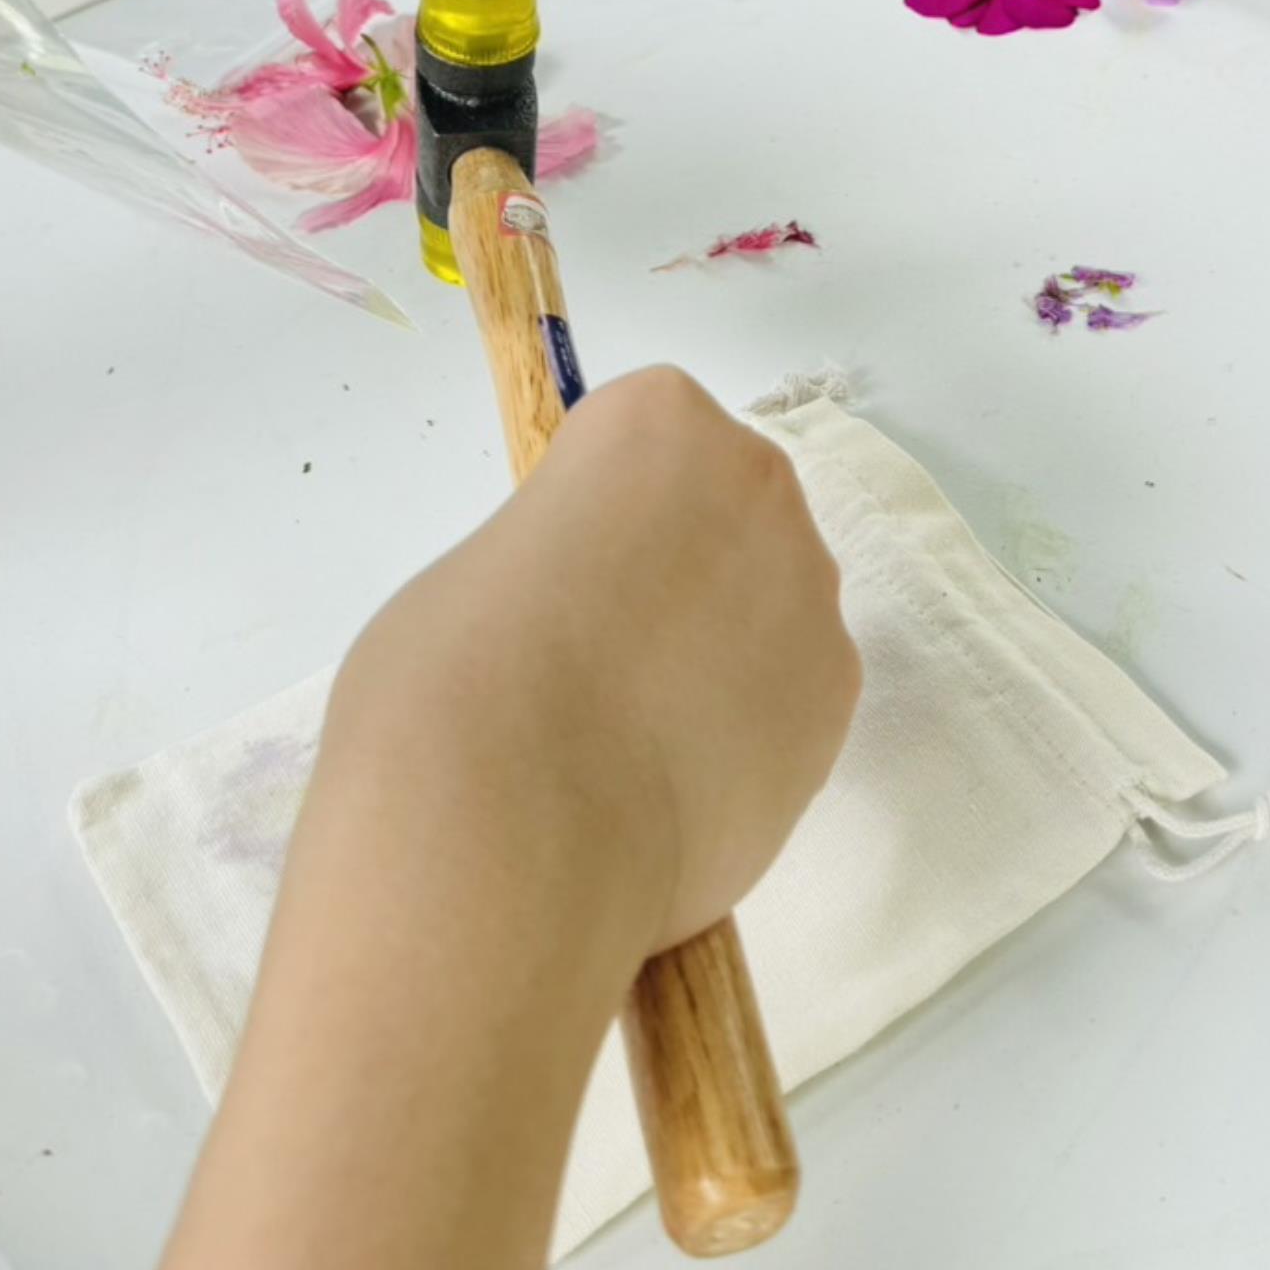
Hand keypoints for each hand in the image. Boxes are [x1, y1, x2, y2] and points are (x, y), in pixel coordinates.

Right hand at [167, 368, 856, 1269]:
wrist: (497, 843)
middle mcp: (755, 493)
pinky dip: (738, 732)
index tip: (564, 569)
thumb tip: (574, 597)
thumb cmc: (438, 702)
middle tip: (583, 670)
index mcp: (652, 426)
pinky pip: (782, 696)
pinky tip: (662, 796)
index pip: (645, 431)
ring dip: (708, 655)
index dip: (599, 512)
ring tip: (612, 751)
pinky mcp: (831, 709)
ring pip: (758, 607)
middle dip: (667, 576)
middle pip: (721, 512)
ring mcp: (806, 602)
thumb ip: (541, 562)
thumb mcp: (463, 592)